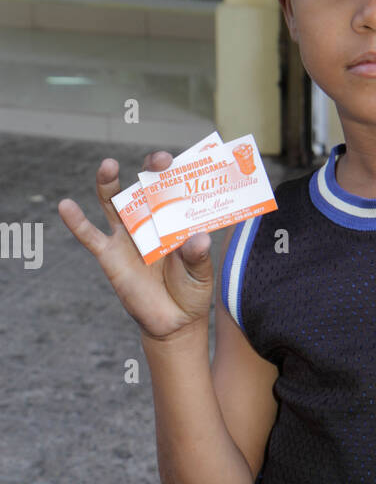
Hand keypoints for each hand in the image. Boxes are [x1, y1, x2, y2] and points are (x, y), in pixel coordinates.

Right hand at [58, 152, 213, 341]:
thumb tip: (198, 239)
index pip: (174, 189)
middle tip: (158, 161)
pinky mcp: (109, 254)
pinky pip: (90, 236)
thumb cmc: (191, 292)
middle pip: (145, 188)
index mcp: (174, 221)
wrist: (172, 322)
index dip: (176, 174)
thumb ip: (198, 258)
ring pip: (113, 203)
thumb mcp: (200, 276)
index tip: (183, 165)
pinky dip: (76, 221)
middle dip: (150, 170)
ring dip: (108, 183)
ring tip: (108, 166)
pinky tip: (66, 206)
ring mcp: (127, 236)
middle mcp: (149, 221)